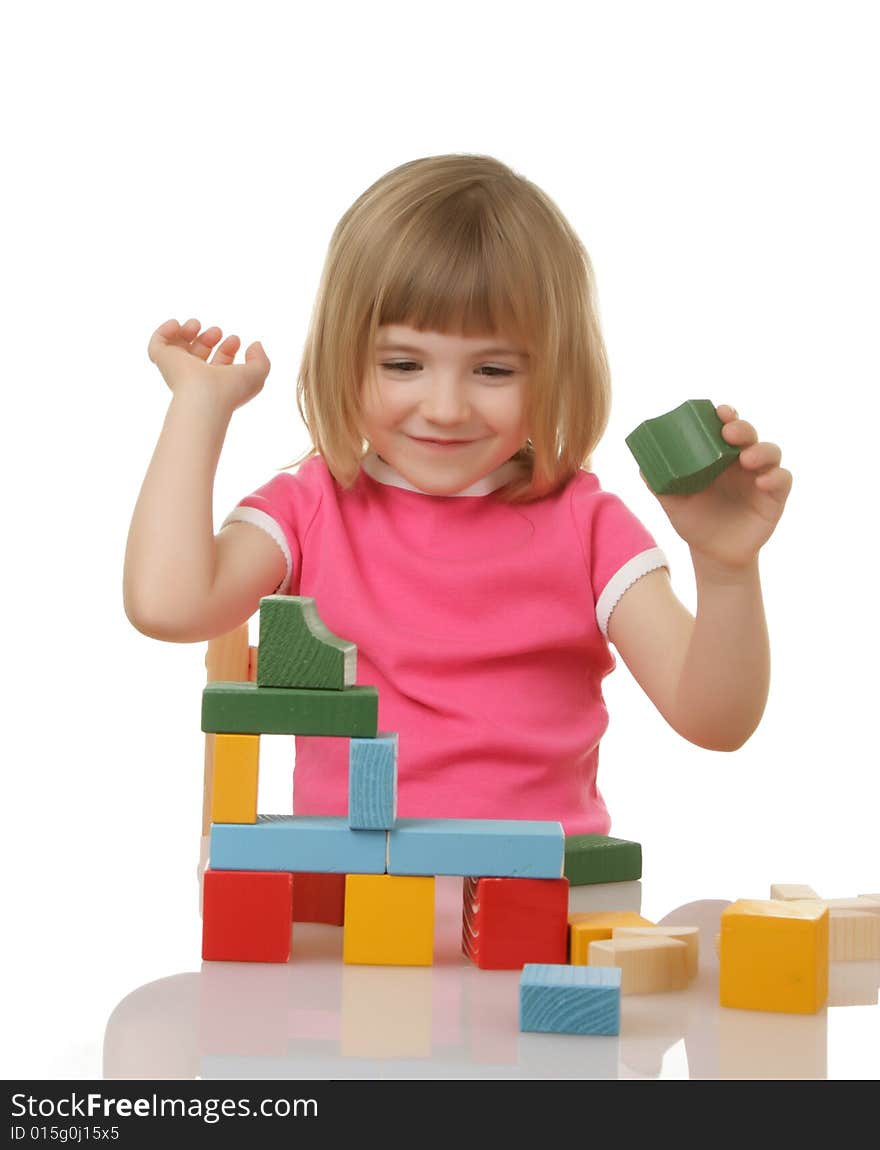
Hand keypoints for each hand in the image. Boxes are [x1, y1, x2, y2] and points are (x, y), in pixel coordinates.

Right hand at [147, 317, 270, 412]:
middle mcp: (195, 378)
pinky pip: (157, 343)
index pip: (219, 364)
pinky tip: (178, 324)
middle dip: (209, 338)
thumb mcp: (257, 374)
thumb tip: (255, 345)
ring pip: (179, 347)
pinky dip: (166, 330)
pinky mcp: (162, 361)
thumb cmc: (231, 389)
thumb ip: (262, 360)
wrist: (204, 397)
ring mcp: (177, 369)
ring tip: (197, 324)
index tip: (235, 339)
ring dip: (188, 330)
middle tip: (218, 331)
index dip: (228, 348)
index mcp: (215, 383)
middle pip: (199, 354)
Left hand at [648, 404, 792, 571]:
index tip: (718, 412)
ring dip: (761, 451)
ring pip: (771, 452)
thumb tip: (642, 467)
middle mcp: (742, 462)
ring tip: (746, 459)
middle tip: (728, 432)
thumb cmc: (695, 522)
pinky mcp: (774, 497)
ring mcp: (760, 477)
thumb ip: (659, 484)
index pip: (726, 427)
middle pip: (749, 434)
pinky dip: (775, 477)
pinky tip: (762, 482)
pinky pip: (782, 480)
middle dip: (742, 428)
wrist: (713, 555)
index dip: (725, 415)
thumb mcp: (674, 504)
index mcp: (718, 456)